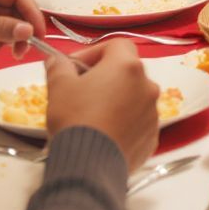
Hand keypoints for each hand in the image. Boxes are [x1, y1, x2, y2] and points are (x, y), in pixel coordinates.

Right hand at [45, 41, 160, 170]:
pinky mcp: (152, 136)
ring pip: (133, 97)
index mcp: (127, 66)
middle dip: (104, 76)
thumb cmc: (75, 119)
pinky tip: (104, 133)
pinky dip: (123, 123)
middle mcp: (147, 86)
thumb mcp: (59, 86)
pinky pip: (137, 122)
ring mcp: (152, 112)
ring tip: (92, 115)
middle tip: (81, 90)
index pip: (116, 45)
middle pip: (127, 71)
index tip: (76, 66)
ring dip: (116, 100)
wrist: (89, 164)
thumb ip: (59, 66)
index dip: (95, 52)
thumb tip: (56, 60)